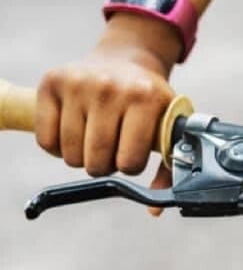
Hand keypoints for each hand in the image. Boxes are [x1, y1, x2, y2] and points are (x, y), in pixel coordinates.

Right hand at [35, 14, 181, 214]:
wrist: (127, 59)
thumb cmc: (150, 101)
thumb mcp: (169, 126)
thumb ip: (169, 169)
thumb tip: (155, 210)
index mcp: (146, 99)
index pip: (130, 162)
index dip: (130, 166)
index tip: (132, 155)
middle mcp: (110, 88)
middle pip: (97, 161)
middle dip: (105, 165)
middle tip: (111, 149)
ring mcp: (78, 84)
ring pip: (71, 155)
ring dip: (82, 158)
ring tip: (94, 139)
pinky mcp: (51, 83)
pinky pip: (46, 141)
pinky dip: (58, 148)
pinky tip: (74, 132)